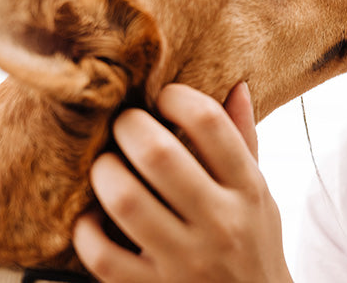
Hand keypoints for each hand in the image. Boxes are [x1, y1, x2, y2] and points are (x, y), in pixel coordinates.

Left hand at [73, 82, 292, 282]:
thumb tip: (235, 85)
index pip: (209, 123)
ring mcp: (186, 261)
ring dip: (105, 172)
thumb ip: (244, 141)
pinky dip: (87, 231)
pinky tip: (92, 218)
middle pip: (159, 153)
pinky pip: (103, 256)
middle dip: (129, 126)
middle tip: (123, 124)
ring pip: (125, 200)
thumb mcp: (260, 193)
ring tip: (106, 166)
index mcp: (248, 189)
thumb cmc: (252, 243)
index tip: (163, 97)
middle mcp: (220, 224)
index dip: (176, 97)